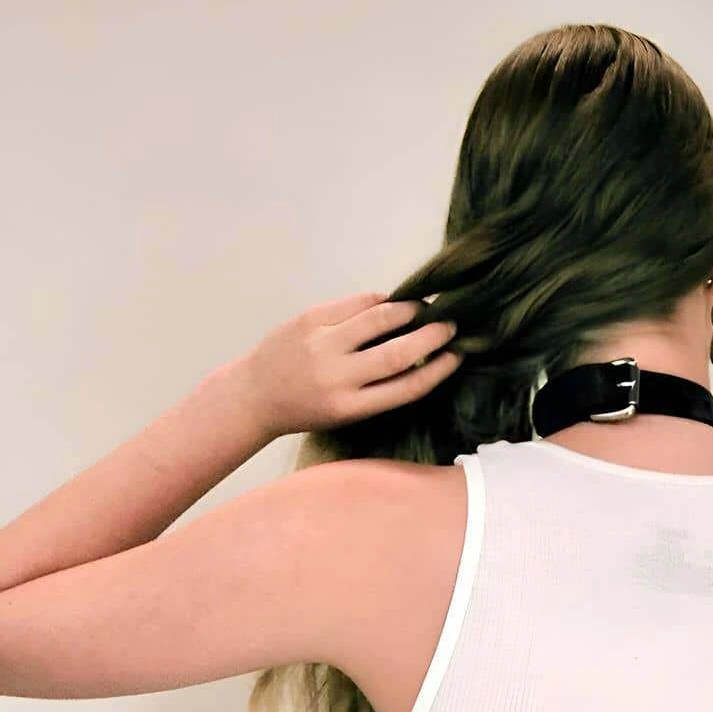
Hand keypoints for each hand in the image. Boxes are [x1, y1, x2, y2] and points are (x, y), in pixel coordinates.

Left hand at [240, 291, 461, 437]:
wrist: (255, 395)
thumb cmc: (307, 407)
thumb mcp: (345, 411)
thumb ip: (378, 388)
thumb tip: (418, 354)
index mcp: (351, 407)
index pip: (407, 387)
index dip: (438, 370)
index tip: (457, 356)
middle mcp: (339, 377)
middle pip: (399, 352)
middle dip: (431, 336)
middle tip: (450, 325)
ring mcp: (323, 344)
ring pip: (379, 318)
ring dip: (409, 310)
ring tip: (423, 308)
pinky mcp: (310, 319)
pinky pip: (355, 303)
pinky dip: (379, 300)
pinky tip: (391, 302)